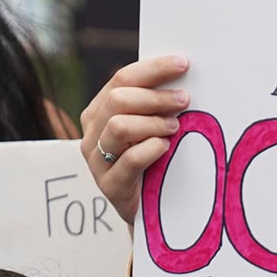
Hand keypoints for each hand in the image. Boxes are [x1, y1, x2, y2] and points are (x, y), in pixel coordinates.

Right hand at [80, 55, 191, 223]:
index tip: (183, 64)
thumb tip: (182, 77)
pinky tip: (165, 148)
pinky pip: (129, 160)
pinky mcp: (108, 186)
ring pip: (120, 127)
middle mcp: (92, 133)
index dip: (153, 69)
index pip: (121, 79)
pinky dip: (150, 149)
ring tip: (175, 127)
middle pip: (119, 99)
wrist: (147, 213)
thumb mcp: (149, 130)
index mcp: (99, 112)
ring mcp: (96, 160)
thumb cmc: (153, 165)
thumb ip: (154, 107)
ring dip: (153, 122)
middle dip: (156, 96)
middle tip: (184, 100)